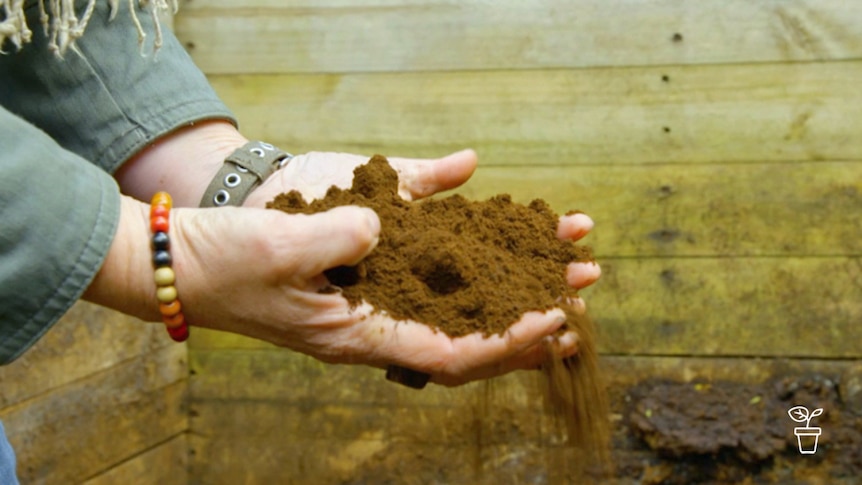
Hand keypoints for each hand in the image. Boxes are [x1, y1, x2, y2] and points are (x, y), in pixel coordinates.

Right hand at [242, 148, 599, 384]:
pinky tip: (502, 253)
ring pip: (457, 312)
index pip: (448, 354)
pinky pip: (433, 283)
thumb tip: (382, 229)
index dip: (505, 340)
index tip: (554, 316)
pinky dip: (473, 273)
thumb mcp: (275, 247)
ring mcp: (373, 304)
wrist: (185, 261)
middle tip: (583, 297)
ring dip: (511, 297)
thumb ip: (334, 239)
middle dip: (527, 322)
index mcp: (356, 336)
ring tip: (563, 275)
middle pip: (468, 341)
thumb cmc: (223, 261)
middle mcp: (374, 327)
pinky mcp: (368, 277)